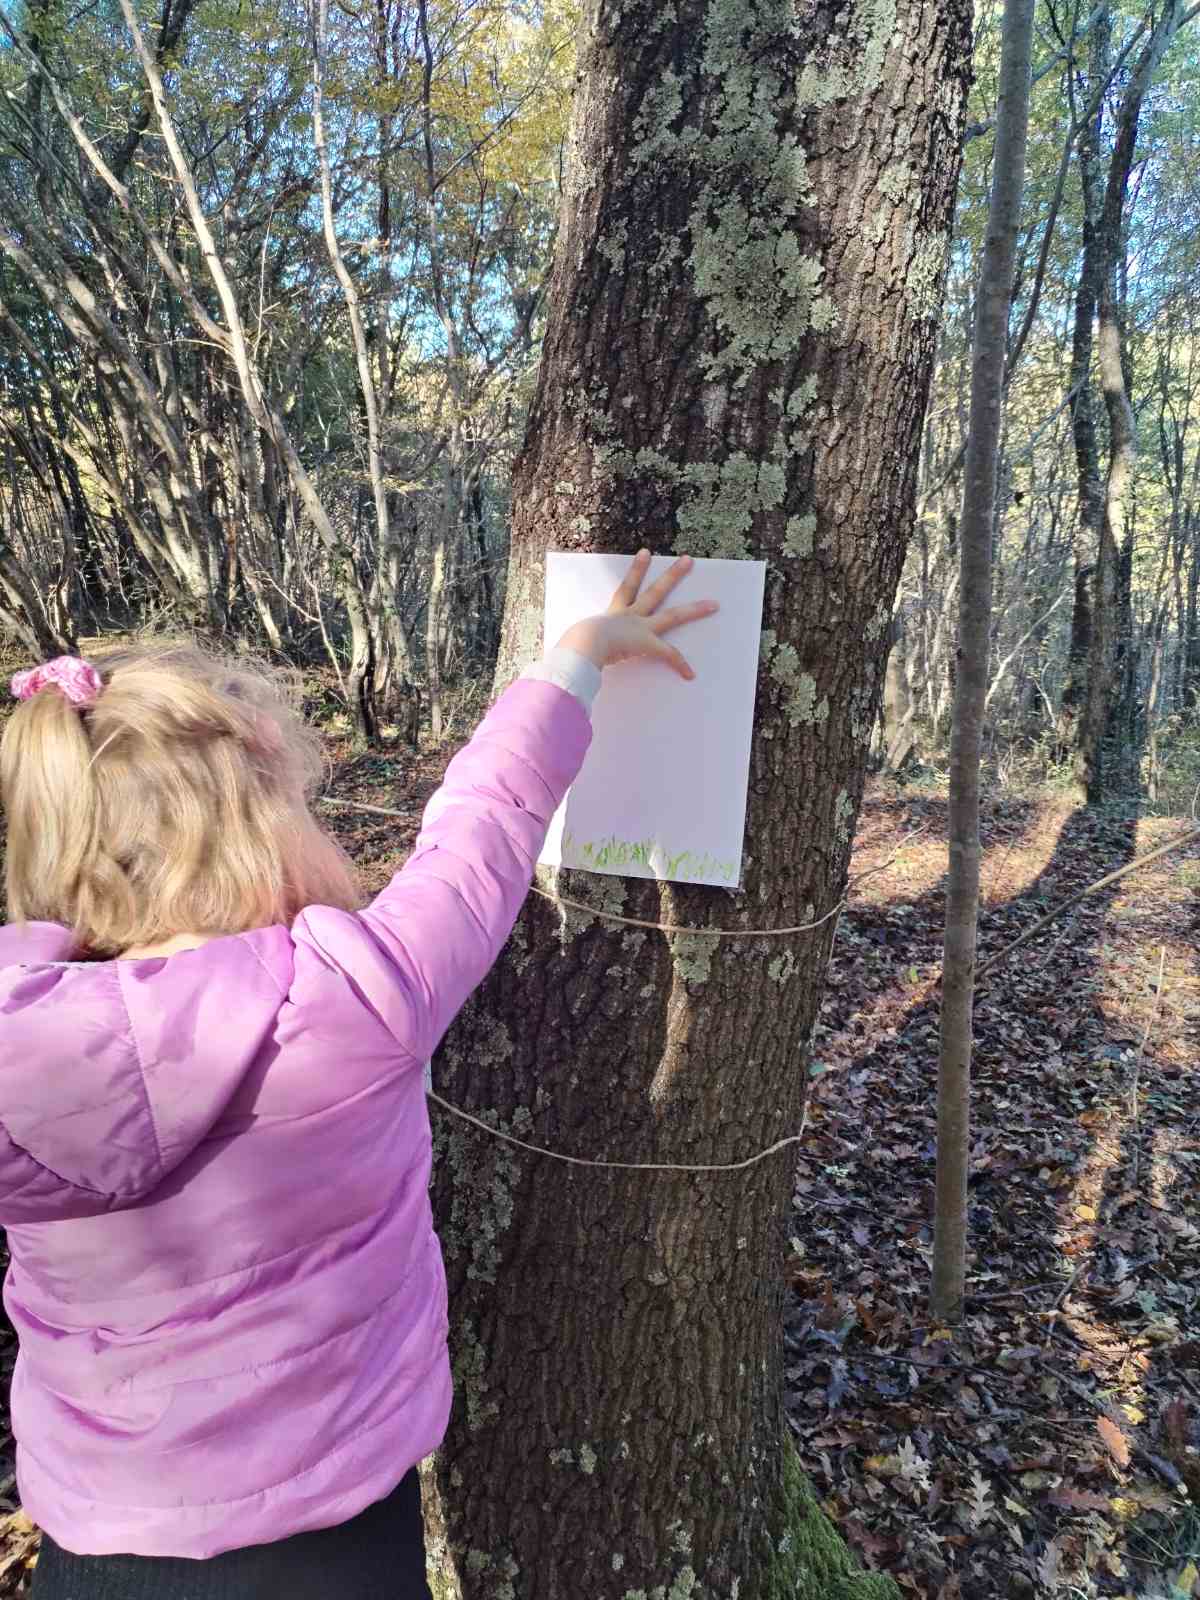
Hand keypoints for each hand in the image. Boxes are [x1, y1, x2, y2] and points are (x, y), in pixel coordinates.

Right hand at [556, 552, 717, 679]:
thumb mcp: (573, 643)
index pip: (625, 590)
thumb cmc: (572, 646)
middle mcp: (629, 616)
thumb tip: (557, 659)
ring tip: (714, 604)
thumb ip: (572, 650)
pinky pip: (668, 655)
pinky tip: (690, 674)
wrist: (580, 646)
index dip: (636, 571)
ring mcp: (640, 628)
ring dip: (694, 610)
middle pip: (656, 591)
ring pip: (673, 615)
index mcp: (612, 614)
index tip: (646, 553)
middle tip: (688, 561)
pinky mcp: (646, 643)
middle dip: (673, 576)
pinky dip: (679, 666)